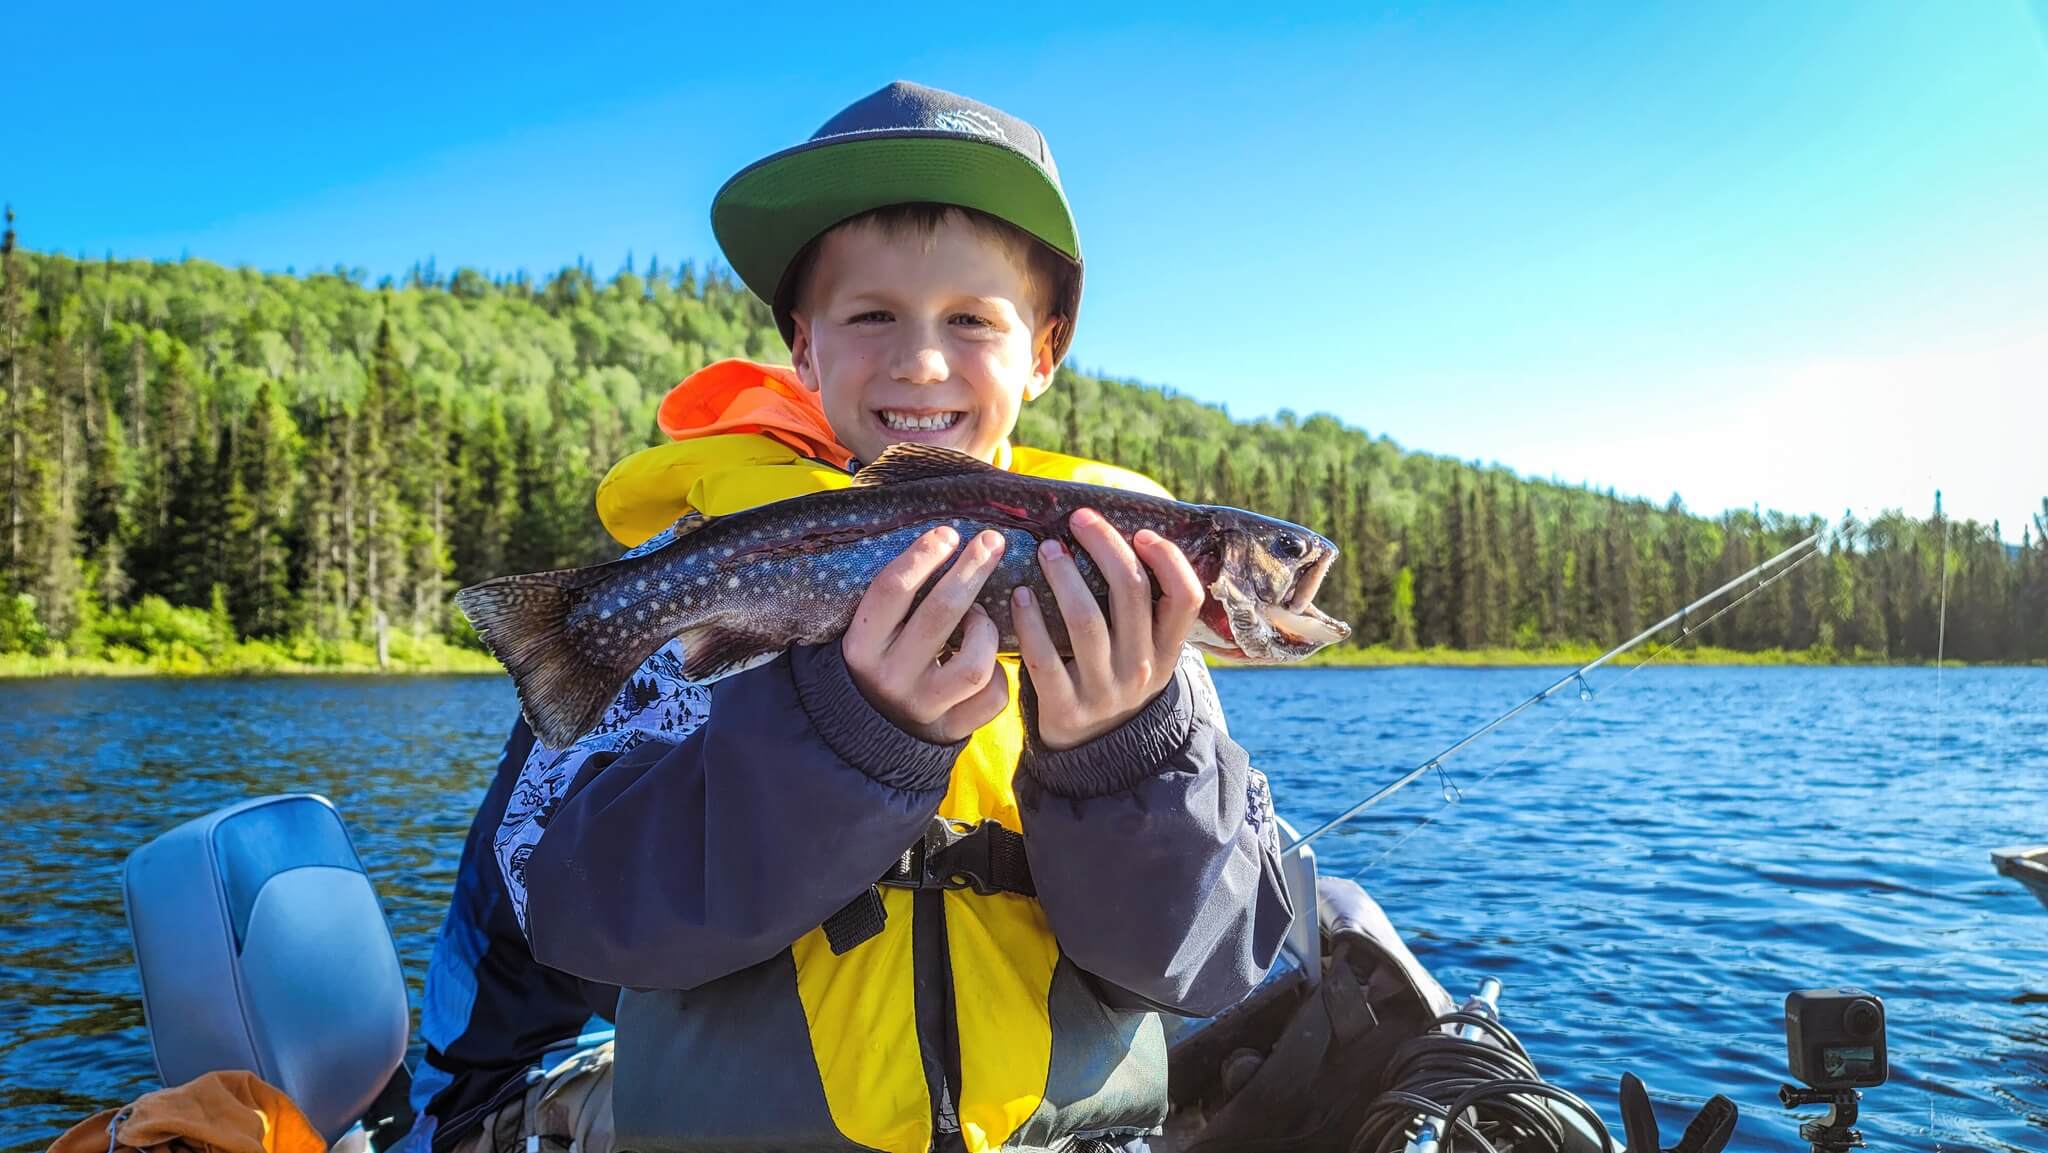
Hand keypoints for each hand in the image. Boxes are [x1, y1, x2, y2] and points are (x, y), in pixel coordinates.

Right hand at [842, 526, 1011, 743]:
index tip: (948, 533)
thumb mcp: (871, 634)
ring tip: (981, 616)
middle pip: (940, 614)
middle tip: (991, 542)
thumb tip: (945, 541)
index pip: (891, 590)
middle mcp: (890, 676)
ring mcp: (923, 706)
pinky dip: (1000, 673)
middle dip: (971, 571)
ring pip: (974, 663)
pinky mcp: (951, 729)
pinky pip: (993, 696)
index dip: (922, 556)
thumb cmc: (879, 661)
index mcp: (861, 647)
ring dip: (986, 630)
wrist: (868, 733)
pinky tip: (989, 658)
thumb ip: (898, 600)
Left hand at [1012, 508, 1203, 750]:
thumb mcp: (1146, 651)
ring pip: (1086, 620)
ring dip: (1064, 577)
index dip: (1168, 560)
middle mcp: (1142, 667)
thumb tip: (1124, 536)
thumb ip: (1143, 609)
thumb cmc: (1116, 678)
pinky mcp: (1065, 707)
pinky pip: (1044, 657)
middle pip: (1131, 593)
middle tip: (1079, 520)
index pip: (1185, 598)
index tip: (1141, 532)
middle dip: (1105, 546)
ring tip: (1047, 550)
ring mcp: (1104, 690)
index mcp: (1167, 649)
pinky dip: (1029, 622)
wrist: (1096, 751)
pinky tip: (1018, 596)